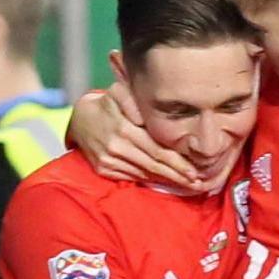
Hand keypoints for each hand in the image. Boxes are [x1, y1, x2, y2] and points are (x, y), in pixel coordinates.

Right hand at [68, 81, 198, 187]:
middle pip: (153, 165)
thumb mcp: (119, 92)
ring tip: (187, 186)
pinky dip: (150, 181)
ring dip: (166, 181)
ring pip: (144, 174)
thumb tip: (143, 116)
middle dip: (177, 176)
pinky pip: (132, 177)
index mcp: (124, 128)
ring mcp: (109, 161)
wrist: (80, 119)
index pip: (157, 150)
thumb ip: (133, 99)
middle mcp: (117, 147)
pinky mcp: (104, 170)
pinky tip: (165, 182)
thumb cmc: (108, 103)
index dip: (177, 162)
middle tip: (197, 183)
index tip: (195, 171)